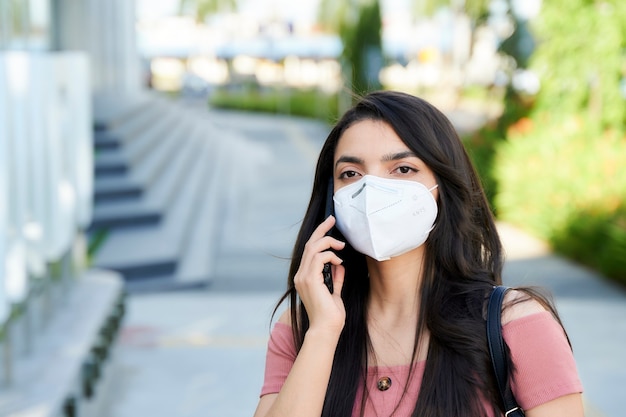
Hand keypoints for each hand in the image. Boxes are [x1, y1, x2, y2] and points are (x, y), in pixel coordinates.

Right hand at [294, 215, 345, 335]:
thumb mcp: (335, 292)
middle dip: (322, 229)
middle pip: (309, 244)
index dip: (319, 236)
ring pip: (313, 248)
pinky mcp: (310, 279)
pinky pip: (319, 258)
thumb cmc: (331, 315)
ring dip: (329, 242)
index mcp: (305, 278)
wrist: (326, 330)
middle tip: (332, 219)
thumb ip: (335, 278)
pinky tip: (340, 262)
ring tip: (341, 246)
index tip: (329, 226)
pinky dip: (331, 255)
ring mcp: (303, 277)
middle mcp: (301, 275)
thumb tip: (340, 265)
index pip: (309, 251)